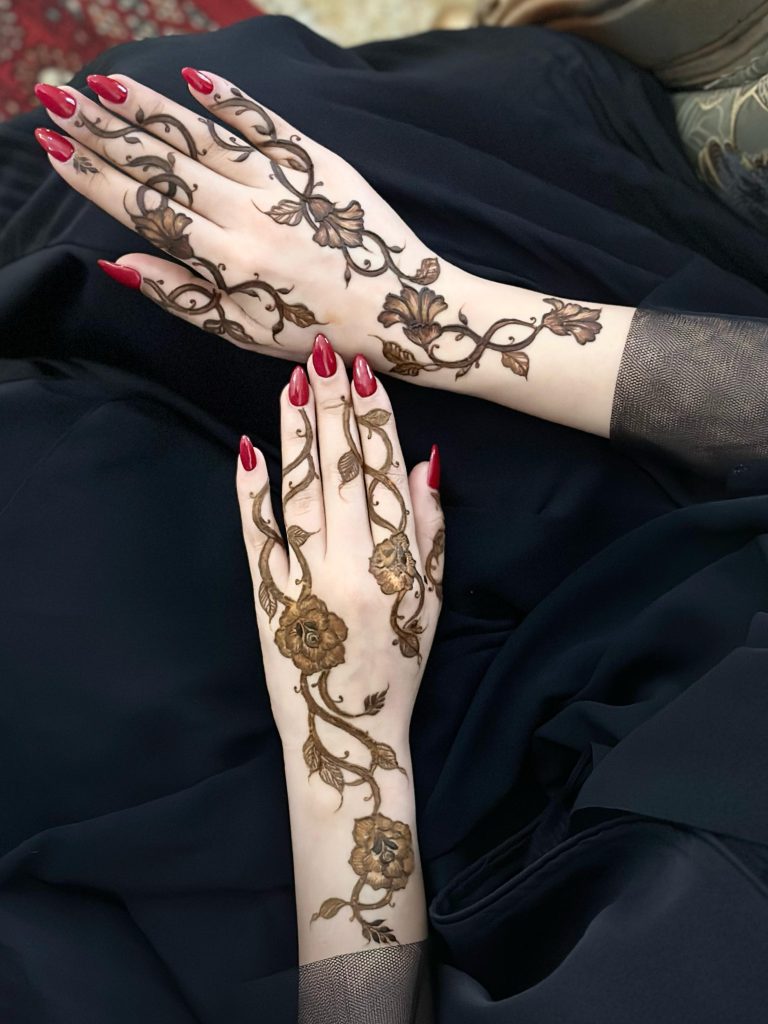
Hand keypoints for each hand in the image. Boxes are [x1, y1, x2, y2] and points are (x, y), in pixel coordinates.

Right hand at [35, 71, 631, 435]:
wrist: (407, 314)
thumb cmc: (320, 332)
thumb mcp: (246, 332)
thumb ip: (182, 296)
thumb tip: (118, 261)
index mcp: (229, 264)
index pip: (147, 211)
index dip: (96, 179)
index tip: (56, 149)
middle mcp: (251, 217)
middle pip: (164, 166)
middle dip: (104, 131)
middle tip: (56, 99)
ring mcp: (286, 185)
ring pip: (206, 137)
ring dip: (151, 108)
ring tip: (105, 83)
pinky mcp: (319, 164)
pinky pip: (266, 124)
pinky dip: (231, 99)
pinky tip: (194, 76)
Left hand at [236, 335, 443, 750]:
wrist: (346, 727)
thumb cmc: (397, 661)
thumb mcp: (430, 600)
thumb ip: (430, 530)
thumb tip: (425, 461)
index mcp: (398, 565)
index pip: (387, 475)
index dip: (376, 421)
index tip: (365, 374)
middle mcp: (351, 565)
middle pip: (342, 470)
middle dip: (333, 406)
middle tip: (324, 353)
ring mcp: (304, 578)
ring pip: (300, 490)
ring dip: (296, 432)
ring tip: (293, 382)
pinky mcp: (265, 593)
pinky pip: (256, 533)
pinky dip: (250, 489)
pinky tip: (249, 446)